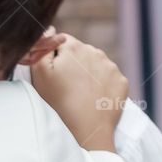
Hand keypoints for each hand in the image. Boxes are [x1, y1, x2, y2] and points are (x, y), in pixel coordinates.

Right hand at [29, 36, 127, 151]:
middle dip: (73, 65)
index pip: (61, 42)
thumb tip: (49, 29)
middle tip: (64, 88)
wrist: (86, 132)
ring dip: (88, 75)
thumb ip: (41, 47)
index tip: (53, 76)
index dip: (54, 58)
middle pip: (80, 53)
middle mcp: (95, 52)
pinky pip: (109, 79)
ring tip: (79, 95)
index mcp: (74, 47)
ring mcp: (111, 67)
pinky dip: (102, 86)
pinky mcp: (121, 82)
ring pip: (96, 65)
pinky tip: (93, 99)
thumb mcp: (40, 75)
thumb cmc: (58, 104)